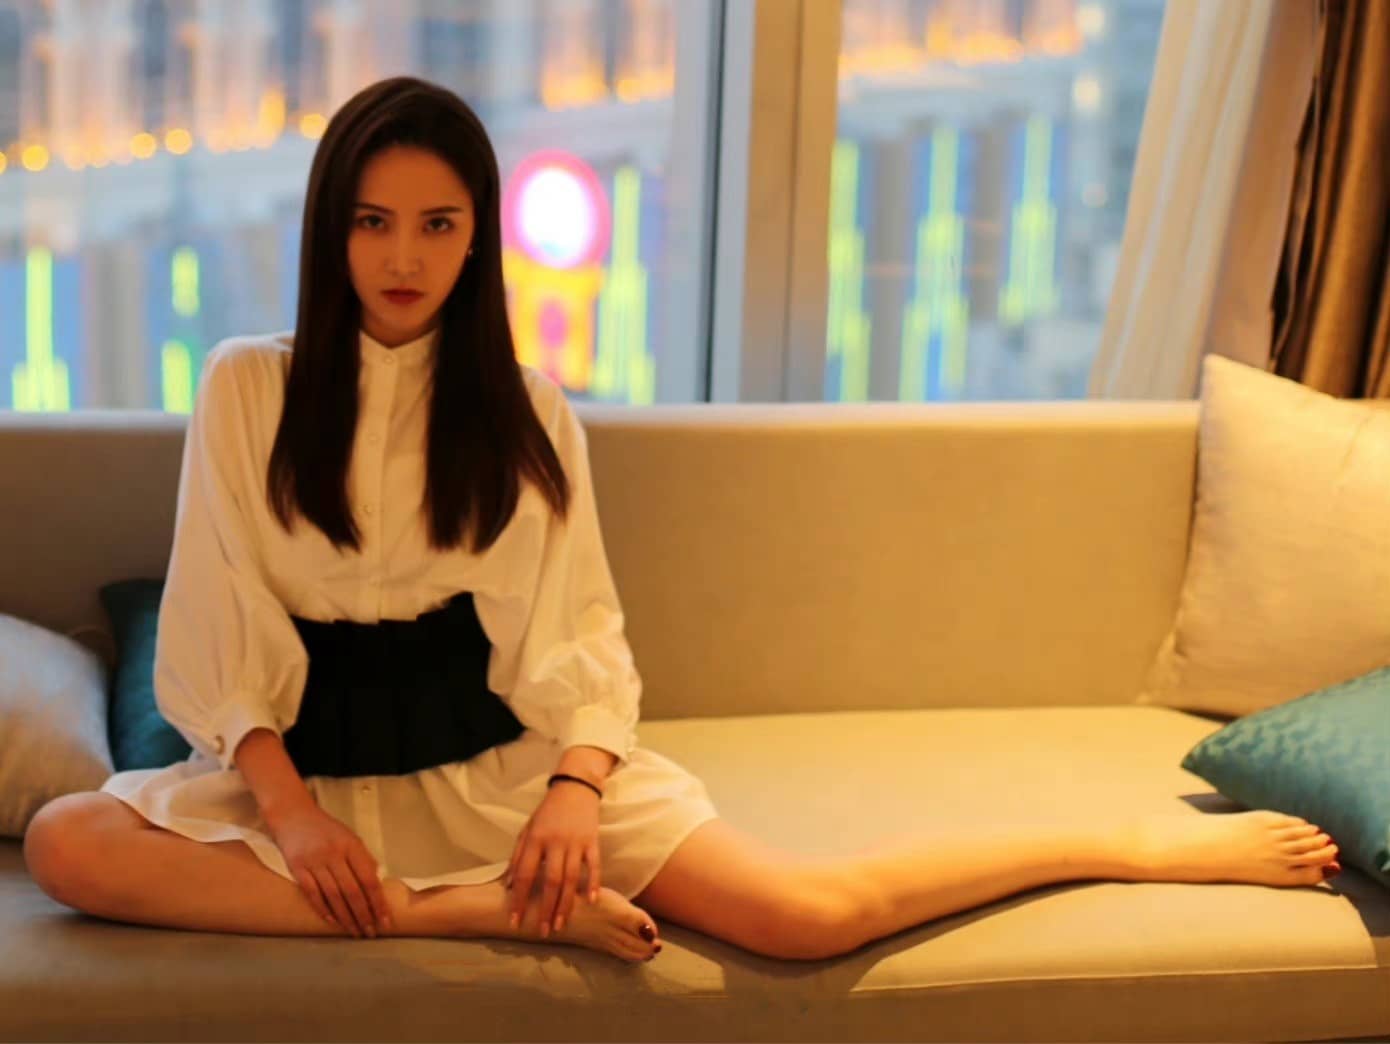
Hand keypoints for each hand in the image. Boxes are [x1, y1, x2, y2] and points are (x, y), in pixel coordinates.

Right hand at [266, 800, 391, 937]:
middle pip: (352, 891)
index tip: (385, 920)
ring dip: (346, 917)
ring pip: (333, 896)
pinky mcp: (297, 868)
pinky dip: (323, 909)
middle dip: (364, 915)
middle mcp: (334, 854)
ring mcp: (314, 862)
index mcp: (351, 845)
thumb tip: (377, 883)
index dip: (378, 902)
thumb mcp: (349, 837)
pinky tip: (333, 921)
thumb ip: (363, 859)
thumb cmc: (326, 829)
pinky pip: (312, 894)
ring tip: (355, 932)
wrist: (293, 816)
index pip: (369, 879)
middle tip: (371, 932)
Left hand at [504, 780, 601, 936]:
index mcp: (535, 839)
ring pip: (571, 878)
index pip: (524, 874)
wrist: (575, 787)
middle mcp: (555, 842)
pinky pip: (594, 865)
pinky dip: (593, 883)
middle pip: (550, 881)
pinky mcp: (593, 841)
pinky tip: (591, 901)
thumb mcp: (527, 829)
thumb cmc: (547, 812)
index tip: (514, 920)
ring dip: (565, 904)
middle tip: (541, 931)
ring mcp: (575, 842)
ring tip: (559, 925)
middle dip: (544, 909)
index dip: (518, 899)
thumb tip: (507, 885)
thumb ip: (517, 856)